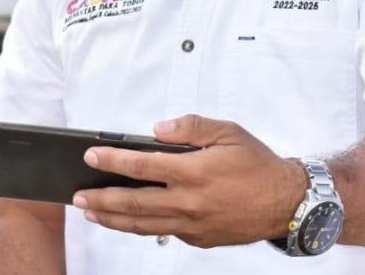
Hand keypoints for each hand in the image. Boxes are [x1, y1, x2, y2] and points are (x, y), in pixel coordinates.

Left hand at [72, 115, 305, 248]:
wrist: (287, 203)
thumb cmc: (258, 164)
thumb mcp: (229, 132)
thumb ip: (191, 126)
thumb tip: (158, 129)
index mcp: (193, 172)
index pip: (142, 166)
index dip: (112, 161)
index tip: (90, 157)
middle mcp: (189, 201)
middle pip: (133, 203)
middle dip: (100, 199)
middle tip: (77, 197)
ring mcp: (192, 224)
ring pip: (142, 225)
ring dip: (112, 219)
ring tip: (90, 213)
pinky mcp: (198, 238)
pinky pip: (163, 231)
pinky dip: (141, 227)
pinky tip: (126, 220)